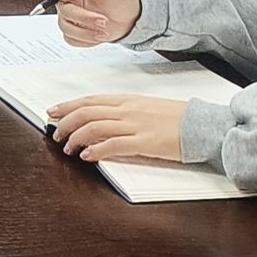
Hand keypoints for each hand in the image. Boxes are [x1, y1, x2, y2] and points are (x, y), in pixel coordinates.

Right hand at [39, 0, 143, 45]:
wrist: (132, 17)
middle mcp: (68, 2)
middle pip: (61, 11)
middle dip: (84, 17)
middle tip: (103, 19)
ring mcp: (71, 19)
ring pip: (65, 27)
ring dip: (87, 31)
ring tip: (105, 29)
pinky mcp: (76, 33)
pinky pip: (72, 39)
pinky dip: (87, 39)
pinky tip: (99, 34)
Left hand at [47, 94, 187, 163]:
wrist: (203, 125)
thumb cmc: (178, 117)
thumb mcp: (148, 106)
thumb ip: (126, 110)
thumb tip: (104, 117)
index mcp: (128, 100)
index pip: (90, 100)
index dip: (68, 106)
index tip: (53, 112)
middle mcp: (128, 110)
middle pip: (86, 112)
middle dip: (65, 123)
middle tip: (55, 134)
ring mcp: (136, 125)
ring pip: (94, 127)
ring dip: (76, 138)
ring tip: (67, 148)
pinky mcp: (145, 142)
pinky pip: (114, 145)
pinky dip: (96, 150)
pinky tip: (87, 156)